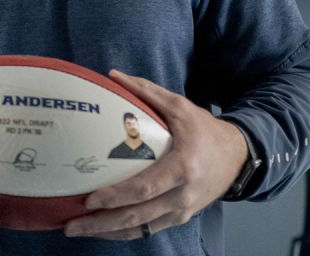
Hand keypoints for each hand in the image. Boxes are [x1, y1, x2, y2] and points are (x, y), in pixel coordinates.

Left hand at [64, 70, 247, 239]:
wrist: (239, 156)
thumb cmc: (206, 130)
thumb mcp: (180, 106)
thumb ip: (147, 91)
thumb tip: (113, 75)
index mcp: (183, 167)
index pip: (145, 188)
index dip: (117, 196)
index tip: (90, 200)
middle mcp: (182, 195)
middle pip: (138, 216)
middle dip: (102, 223)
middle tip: (71, 225)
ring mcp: (181, 210)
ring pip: (140, 229)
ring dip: (108, 232)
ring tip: (77, 231)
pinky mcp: (179, 217)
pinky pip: (148, 231)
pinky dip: (123, 233)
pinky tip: (101, 230)